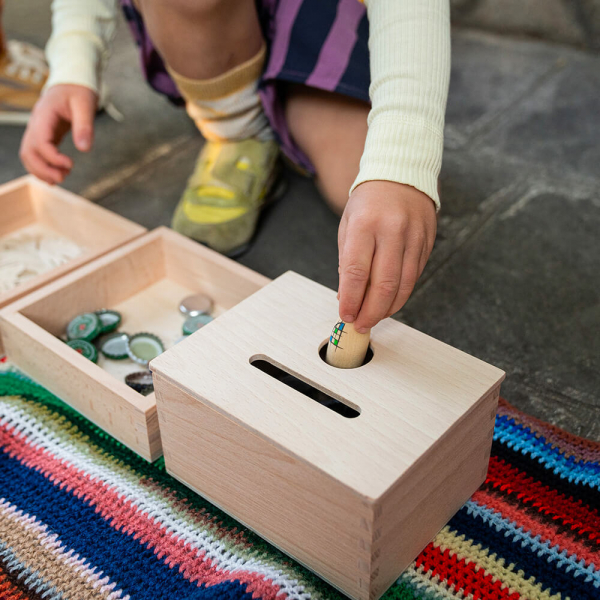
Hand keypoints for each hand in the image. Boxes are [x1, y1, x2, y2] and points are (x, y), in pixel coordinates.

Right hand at [20, 84, 97, 183]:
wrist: (71, 82)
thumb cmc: (78, 90)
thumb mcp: (85, 104)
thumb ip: (85, 126)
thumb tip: (84, 149)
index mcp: (44, 114)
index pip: (39, 140)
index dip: (52, 157)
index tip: (70, 165)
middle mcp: (36, 123)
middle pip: (28, 151)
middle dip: (43, 168)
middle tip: (63, 178)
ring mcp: (37, 130)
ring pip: (28, 155)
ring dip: (41, 170)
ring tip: (62, 178)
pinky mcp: (44, 136)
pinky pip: (37, 154)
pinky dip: (44, 167)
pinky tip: (59, 174)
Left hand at [337, 181, 436, 332]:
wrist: (400, 174)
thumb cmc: (368, 202)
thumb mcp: (348, 225)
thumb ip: (347, 261)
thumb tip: (346, 297)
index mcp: (365, 224)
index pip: (355, 272)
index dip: (351, 299)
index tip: (345, 315)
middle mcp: (392, 230)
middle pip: (383, 284)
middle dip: (370, 311)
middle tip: (360, 324)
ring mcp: (413, 237)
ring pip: (403, 285)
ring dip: (388, 308)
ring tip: (374, 318)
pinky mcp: (427, 243)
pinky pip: (415, 277)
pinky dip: (401, 295)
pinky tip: (389, 302)